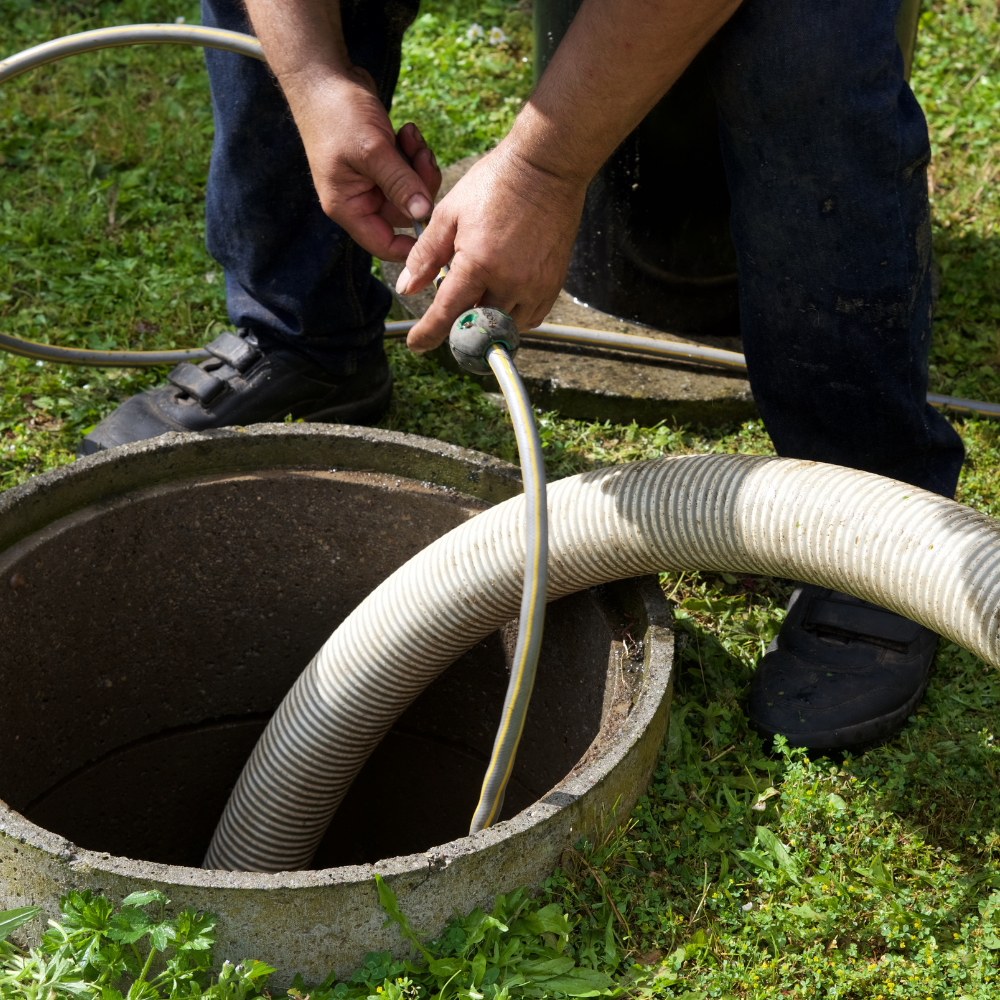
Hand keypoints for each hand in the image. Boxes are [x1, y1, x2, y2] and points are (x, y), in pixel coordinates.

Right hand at [282, 67, 441, 260]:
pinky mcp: (381, 164)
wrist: (323, 75)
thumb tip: (423, 214)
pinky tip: (407, 131)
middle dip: (420, 187)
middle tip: (423, 157)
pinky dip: (414, 153)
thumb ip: (400, 184)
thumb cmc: (337, 113)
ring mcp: (371, 182)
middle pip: (404, 215)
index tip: (437, 230)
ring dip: (419, 166)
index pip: (383, 245)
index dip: (411, 246)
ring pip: (410, 191)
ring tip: (412, 137)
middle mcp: (359, 199)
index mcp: (348, 206)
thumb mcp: (372, 150)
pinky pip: (408, 171)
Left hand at [397, 145, 587, 351]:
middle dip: (460, 325)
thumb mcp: (448, 214)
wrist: (546, 168)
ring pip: (505, 327)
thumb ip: (425, 255)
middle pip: (477, 326)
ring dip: (487, 322)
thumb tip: (407, 288)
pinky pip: (531, 318)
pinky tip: (502, 298)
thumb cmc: (495, 184)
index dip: (428, 334)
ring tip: (478, 298)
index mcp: (478, 263)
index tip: (416, 344)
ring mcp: (535, 285)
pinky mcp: (554, 284)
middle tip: (450, 314)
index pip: (447, 313)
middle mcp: (510, 281)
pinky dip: (513, 317)